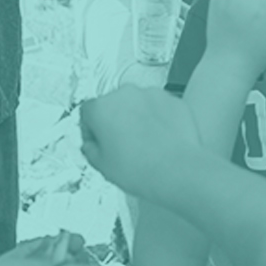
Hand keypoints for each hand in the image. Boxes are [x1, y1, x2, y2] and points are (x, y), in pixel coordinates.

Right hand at [80, 86, 202, 191]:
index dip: (91, 129)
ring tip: (144, 144)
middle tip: (122, 145)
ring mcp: (152, 95)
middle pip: (114, 104)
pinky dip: (159, 119)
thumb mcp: (101, 165)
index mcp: (101, 107)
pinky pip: (160, 108)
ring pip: (139, 104)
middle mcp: (126, 94)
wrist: (177, 171)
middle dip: (116, 121)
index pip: (87, 112)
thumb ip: (90, 149)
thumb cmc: (141, 169)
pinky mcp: (174, 101)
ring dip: (139, 118)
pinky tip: (160, 140)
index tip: (97, 141)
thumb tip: (92, 146)